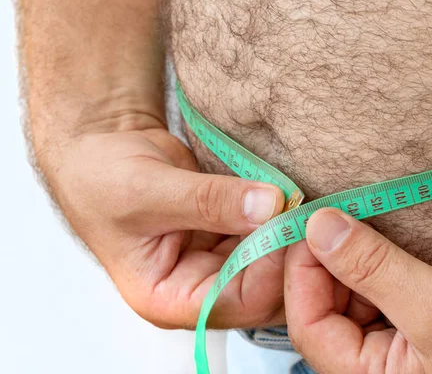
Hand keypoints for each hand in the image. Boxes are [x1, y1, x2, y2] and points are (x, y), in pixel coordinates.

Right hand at [44, 120, 287, 328]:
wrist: (102, 150)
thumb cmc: (101, 178)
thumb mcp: (149, 189)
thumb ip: (209, 200)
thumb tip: (269, 206)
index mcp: (168, 297)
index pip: (236, 301)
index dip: (269, 268)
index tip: (290, 224)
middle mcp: (196, 287)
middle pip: (262, 291)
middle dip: (288, 257)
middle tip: (311, 216)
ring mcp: (216, 261)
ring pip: (270, 266)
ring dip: (289, 237)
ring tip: (308, 203)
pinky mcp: (228, 235)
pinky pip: (265, 237)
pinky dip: (281, 220)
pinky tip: (294, 198)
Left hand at [285, 208, 431, 373]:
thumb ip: (374, 270)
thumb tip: (321, 231)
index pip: (309, 326)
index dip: (302, 275)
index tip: (307, 230)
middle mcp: (377, 366)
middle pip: (324, 308)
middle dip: (324, 263)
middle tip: (330, 219)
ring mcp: (395, 343)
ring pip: (349, 295)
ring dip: (349, 259)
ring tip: (355, 225)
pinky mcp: (414, 320)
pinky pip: (377, 289)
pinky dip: (373, 262)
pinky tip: (379, 242)